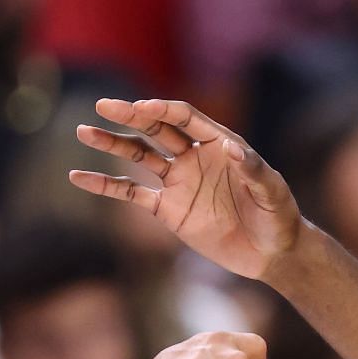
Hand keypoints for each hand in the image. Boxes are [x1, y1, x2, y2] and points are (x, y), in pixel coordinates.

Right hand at [71, 98, 301, 282]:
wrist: (271, 253)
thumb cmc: (278, 217)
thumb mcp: (273, 192)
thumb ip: (254, 171)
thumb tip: (233, 149)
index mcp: (219, 143)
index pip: (185, 118)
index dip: (163, 111)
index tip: (141, 108)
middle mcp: (194, 156)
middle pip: (156, 129)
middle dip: (130, 116)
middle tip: (102, 105)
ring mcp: (178, 181)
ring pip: (138, 155)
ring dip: (112, 143)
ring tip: (84, 131)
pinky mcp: (167, 209)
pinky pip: (131, 193)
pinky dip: (106, 185)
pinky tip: (79, 176)